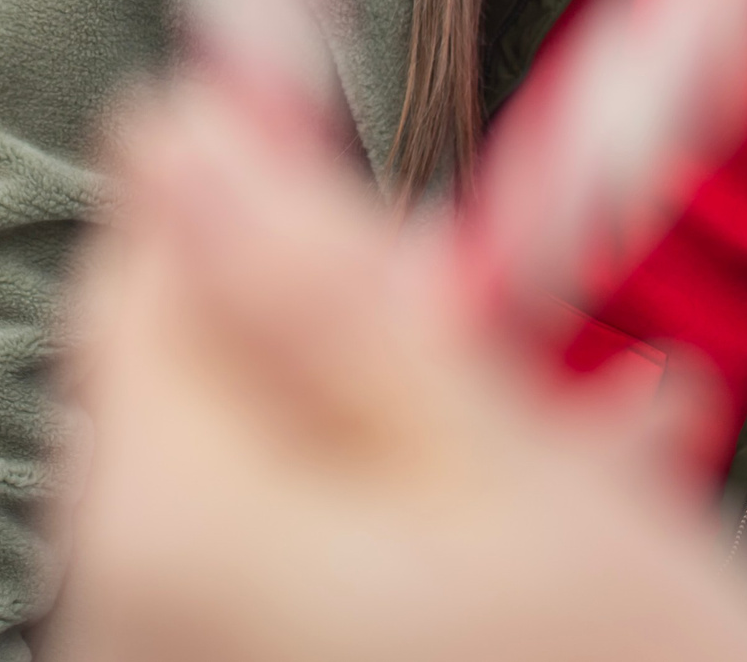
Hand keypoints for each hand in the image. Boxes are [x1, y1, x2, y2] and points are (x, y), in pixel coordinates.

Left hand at [40, 84, 746, 661]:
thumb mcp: (511, 474)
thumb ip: (326, 295)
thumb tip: (178, 133)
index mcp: (163, 536)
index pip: (140, 276)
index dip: (258, 189)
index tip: (364, 141)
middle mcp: (129, 628)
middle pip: (215, 387)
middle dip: (373, 330)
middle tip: (527, 321)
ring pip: (292, 486)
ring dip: (437, 433)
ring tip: (616, 433)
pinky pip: (314, 584)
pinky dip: (429, 539)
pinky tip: (574, 534)